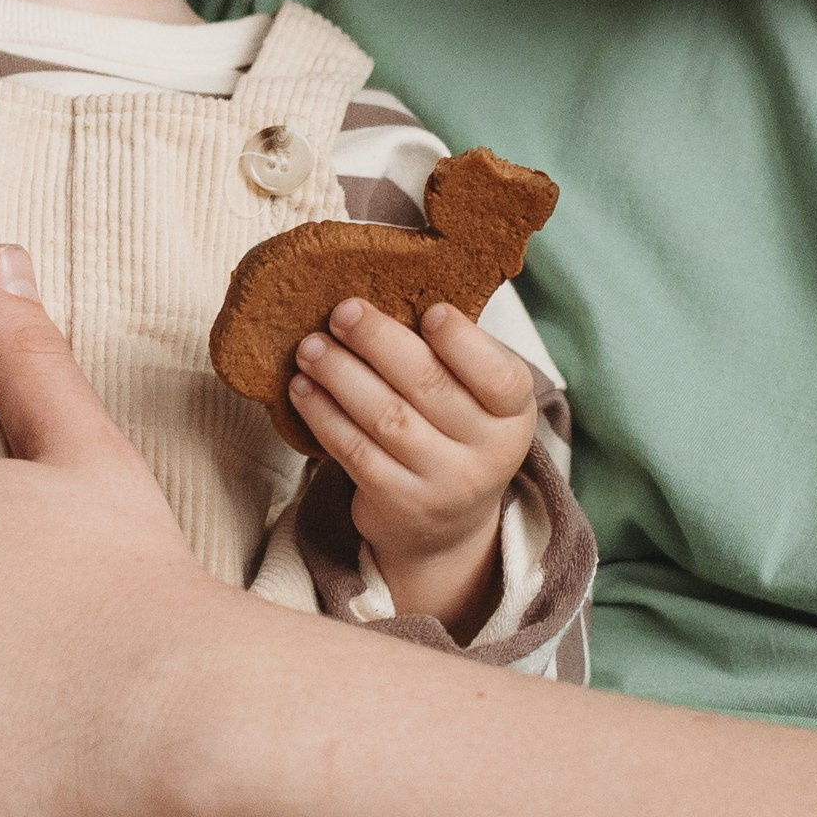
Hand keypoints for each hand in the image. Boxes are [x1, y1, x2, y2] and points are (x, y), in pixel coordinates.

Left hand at [289, 298, 538, 634]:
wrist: (446, 526)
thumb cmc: (454, 434)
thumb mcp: (475, 399)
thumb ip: (451, 355)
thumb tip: (388, 290)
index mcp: (513, 413)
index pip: (498, 376)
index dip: (464, 343)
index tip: (430, 311)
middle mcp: (488, 452)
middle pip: (429, 387)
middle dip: (379, 342)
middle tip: (342, 311)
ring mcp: (444, 483)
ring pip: (385, 418)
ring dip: (341, 375)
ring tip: (310, 347)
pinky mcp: (399, 503)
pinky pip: (355, 451)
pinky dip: (324, 415)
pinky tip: (304, 388)